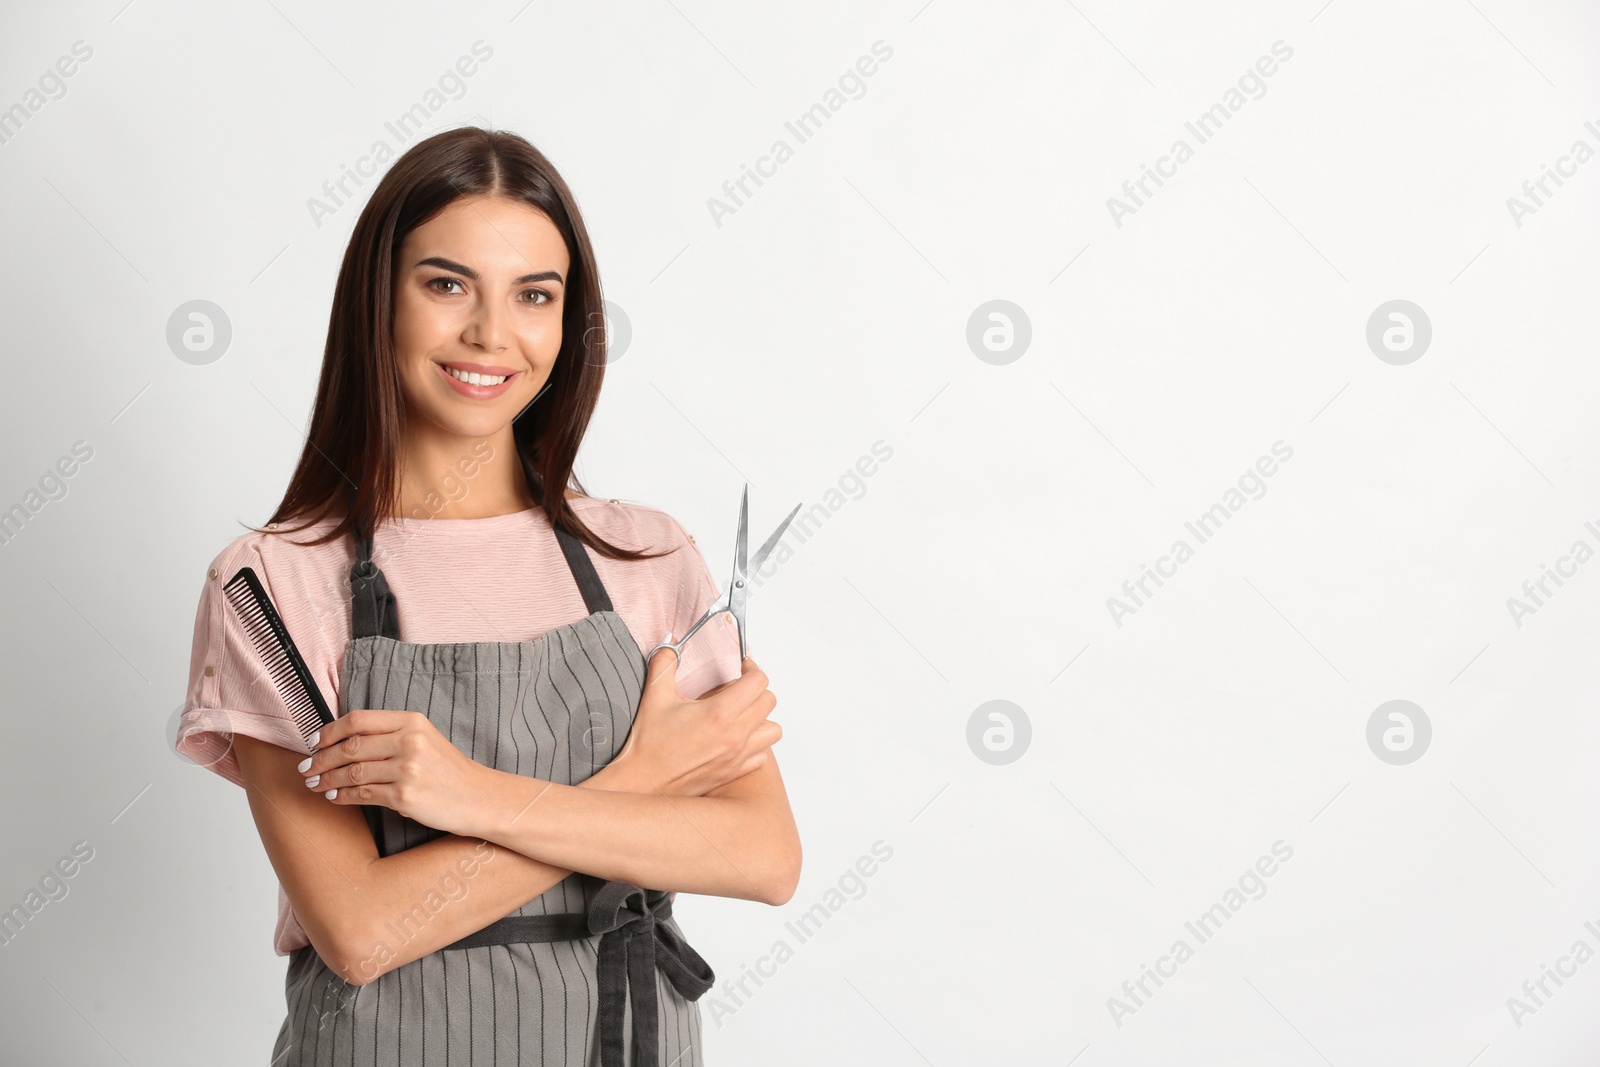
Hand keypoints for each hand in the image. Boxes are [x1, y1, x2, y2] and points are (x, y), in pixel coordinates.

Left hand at [297, 709, 486, 836]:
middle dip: (321, 759)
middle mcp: (409, 742)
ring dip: (327, 779)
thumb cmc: (448, 770)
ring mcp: (407, 769)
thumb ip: (390, 735)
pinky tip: (334, 796)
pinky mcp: (405, 797)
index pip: (358, 720)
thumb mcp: (425, 739)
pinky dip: (342, 796)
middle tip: (306, 768)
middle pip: (350, 746)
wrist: (478, 796)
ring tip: (315, 785)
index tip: (314, 742)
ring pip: (352, 772)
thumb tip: (343, 741)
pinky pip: (362, 794)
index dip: (329, 731)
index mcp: (412, 721)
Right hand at [608, 648, 780, 796]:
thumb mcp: (655, 695)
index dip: (752, 669)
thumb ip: (665, 662)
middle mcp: (735, 735)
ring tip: (741, 714)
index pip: (759, 681)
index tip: (742, 668)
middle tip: (738, 688)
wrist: (642, 783)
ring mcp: (737, 756)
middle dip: (756, 690)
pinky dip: (755, 744)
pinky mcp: (734, 773)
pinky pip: (762, 755)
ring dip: (761, 718)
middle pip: (769, 701)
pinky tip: (736, 738)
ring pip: (773, 730)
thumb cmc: (648, 744)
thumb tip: (671, 642)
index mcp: (719, 713)